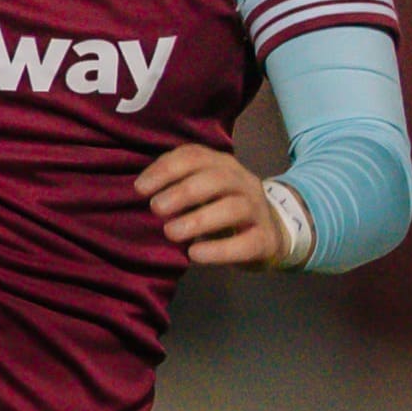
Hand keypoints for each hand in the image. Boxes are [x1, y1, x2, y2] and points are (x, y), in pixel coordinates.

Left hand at [138, 144, 289, 268]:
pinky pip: (245, 243)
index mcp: (223, 165)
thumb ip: (177, 186)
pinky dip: (218, 250)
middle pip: (216, 179)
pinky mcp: (265, 239)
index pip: (194, 156)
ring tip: (171, 233)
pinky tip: (195, 254)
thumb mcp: (203, 191)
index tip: (140, 189)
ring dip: (198, 219)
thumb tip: (140, 192)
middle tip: (156, 209)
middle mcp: (243, 182)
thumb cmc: (223, 209)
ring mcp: (258, 210)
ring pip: (233, 208)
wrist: (271, 233)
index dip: (166, 169)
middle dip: (182, 192)